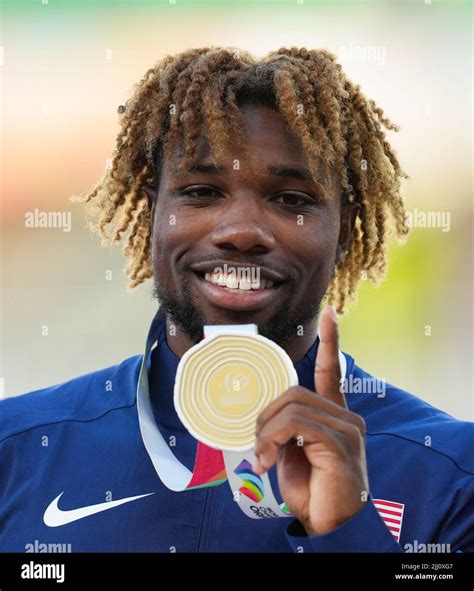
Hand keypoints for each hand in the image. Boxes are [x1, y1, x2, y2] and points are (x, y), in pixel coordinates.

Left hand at [252, 305, 368, 535]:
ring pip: (291, 406)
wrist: (329, 526)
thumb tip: (263, 414)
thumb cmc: (311, 491)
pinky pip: (295, 425)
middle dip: (266, 415)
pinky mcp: (339, 442)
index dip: (330, 341)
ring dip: (266, 432)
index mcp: (335, 415)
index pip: (332, 371)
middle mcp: (346, 417)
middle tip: (258, 445)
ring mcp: (347, 428)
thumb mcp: (292, 452)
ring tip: (264, 456)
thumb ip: (286, 427)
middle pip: (294, 392)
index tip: (329, 314)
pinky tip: (269, 461)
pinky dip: (273, 440)